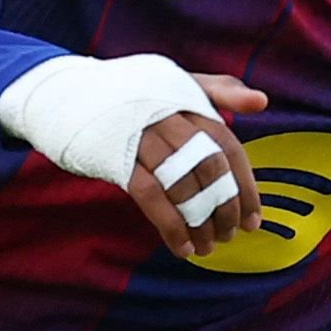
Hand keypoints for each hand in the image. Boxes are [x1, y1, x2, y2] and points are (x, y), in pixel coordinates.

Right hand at [119, 73, 266, 258]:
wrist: (69, 95)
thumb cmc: (132, 94)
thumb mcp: (176, 82)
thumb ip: (220, 90)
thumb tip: (262, 101)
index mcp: (186, 98)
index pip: (227, 145)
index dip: (245, 185)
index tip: (254, 220)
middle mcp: (167, 115)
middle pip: (209, 166)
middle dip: (226, 206)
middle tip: (232, 235)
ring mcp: (140, 137)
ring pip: (182, 184)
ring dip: (200, 222)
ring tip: (209, 247)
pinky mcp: (115, 158)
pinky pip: (151, 197)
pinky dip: (171, 226)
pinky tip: (183, 248)